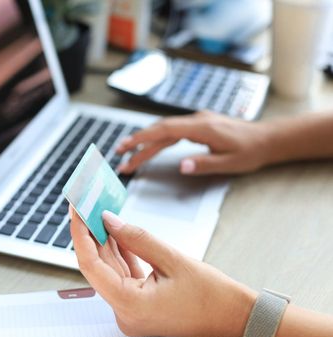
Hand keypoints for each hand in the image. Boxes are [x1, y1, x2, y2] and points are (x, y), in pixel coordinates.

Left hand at [70, 207, 256, 336]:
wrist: (237, 318)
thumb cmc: (213, 297)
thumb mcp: (174, 260)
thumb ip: (137, 238)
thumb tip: (109, 220)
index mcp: (130, 305)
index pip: (90, 264)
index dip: (80, 233)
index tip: (75, 209)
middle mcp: (124, 312)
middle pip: (97, 266)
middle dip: (91, 233)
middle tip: (86, 205)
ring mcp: (130, 309)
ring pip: (109, 269)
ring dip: (104, 241)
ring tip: (98, 213)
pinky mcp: (138, 303)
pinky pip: (122, 275)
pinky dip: (119, 253)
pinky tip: (115, 232)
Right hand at [116, 110, 270, 175]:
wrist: (266, 139)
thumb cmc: (250, 151)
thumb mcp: (229, 163)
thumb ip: (203, 164)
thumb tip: (181, 166)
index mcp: (202, 128)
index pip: (165, 130)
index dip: (143, 138)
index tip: (127, 146)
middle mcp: (197, 120)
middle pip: (160, 130)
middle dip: (138, 141)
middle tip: (119, 152)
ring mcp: (197, 121)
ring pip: (165, 129)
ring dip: (146, 139)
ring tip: (128, 150)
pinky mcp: (199, 124)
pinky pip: (173, 129)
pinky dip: (158, 137)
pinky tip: (150, 143)